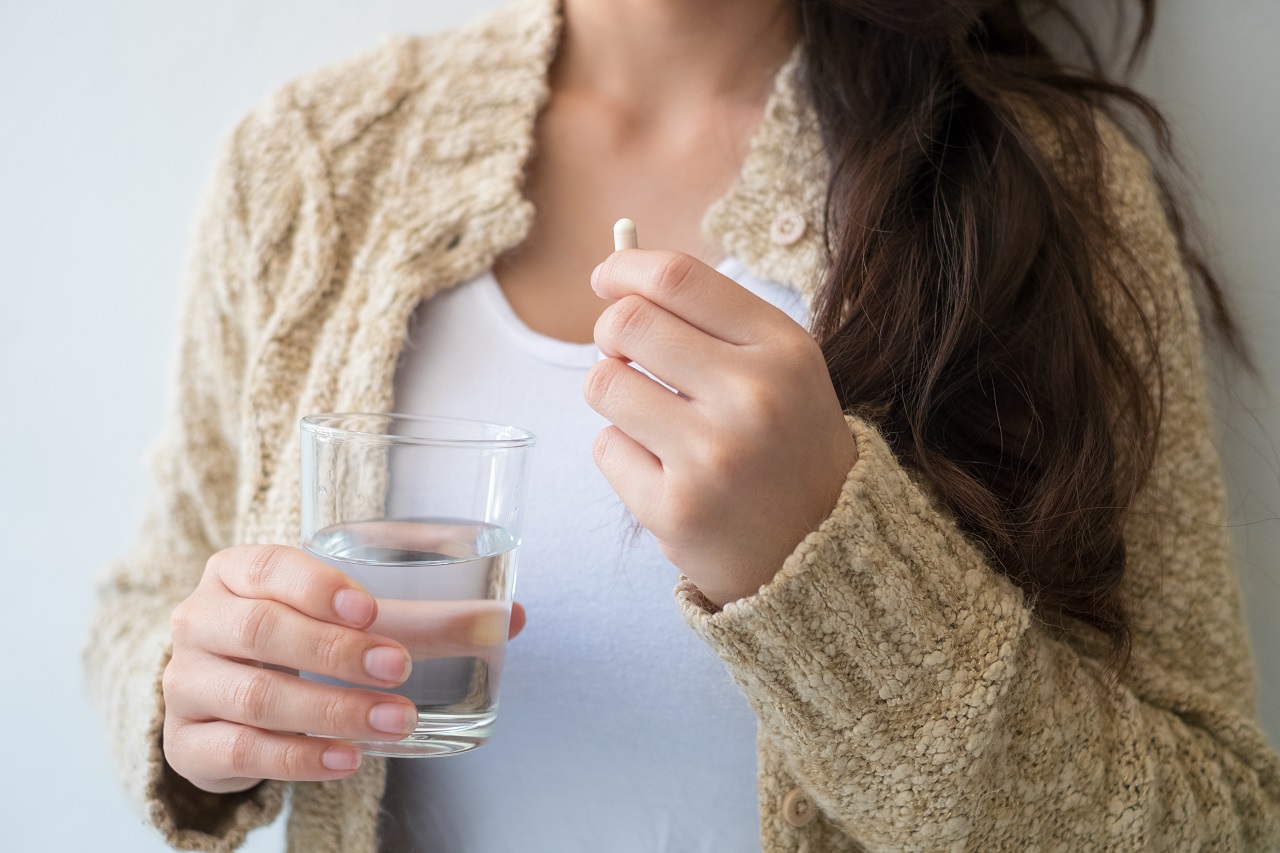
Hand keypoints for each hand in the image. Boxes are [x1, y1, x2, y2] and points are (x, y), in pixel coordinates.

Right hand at [163, 544, 525, 793]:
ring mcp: (186, 683)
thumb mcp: (347, 618)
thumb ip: (426, 616)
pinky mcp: (188, 743)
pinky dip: (301, 758)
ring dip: (333, 711)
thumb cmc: (295, 638)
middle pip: (263, 631)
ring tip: (395, 721)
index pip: (266, 567)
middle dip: (336, 652)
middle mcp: (201, 620)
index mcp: (236, 573)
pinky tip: (349, 759)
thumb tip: (511, 618)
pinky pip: (243, 751)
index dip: (317, 586)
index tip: (370, 607)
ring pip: (258, 696)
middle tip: (399, 667)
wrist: (223, 699)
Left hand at [585, 250, 856, 607]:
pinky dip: (624, 453)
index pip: (677, 279)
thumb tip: (615, 283)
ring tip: (654, 418)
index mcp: (783, 350)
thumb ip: (711, 318)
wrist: (819, 552)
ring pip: (604, 384)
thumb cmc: (785, 442)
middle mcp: (752, 398)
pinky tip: (666, 469)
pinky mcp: (675, 509)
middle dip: (610, 332)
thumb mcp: (781, 367)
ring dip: (615, 394)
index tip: (607, 279)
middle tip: (624, 352)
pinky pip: (607, 447)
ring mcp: (712, 457)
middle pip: (627, 324)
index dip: (625, 268)